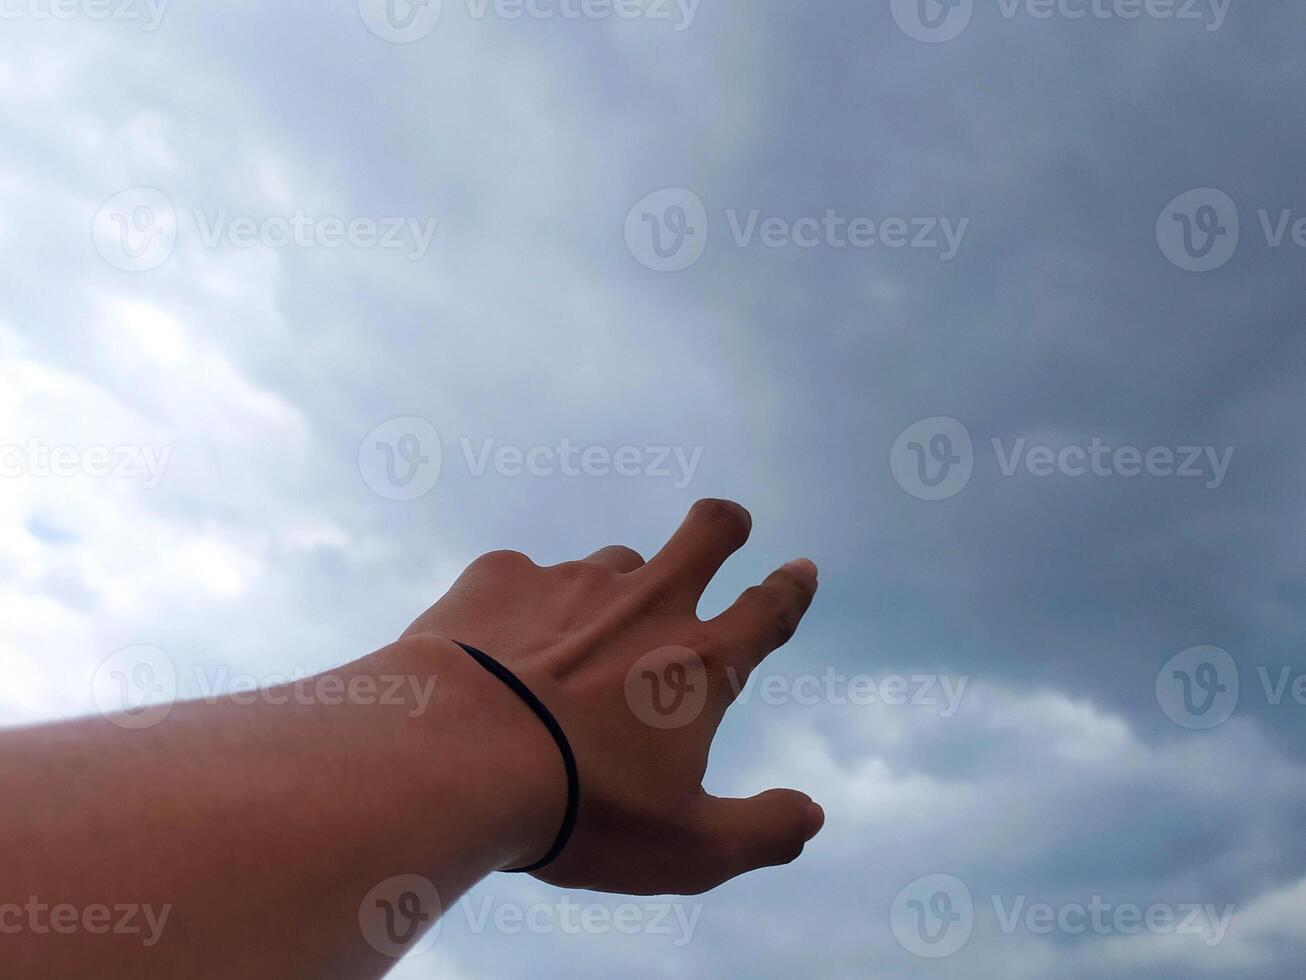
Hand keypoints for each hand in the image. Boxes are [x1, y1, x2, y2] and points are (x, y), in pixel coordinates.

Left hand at [403, 499, 824, 895]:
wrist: (452, 758)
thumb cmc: (578, 808)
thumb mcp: (685, 848)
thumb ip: (760, 832)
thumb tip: (812, 815)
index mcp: (699, 663)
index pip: (767, 612)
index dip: (791, 589)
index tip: (800, 568)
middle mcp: (644, 605)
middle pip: (706, 534)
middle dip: (725, 525)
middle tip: (727, 527)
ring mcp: (570, 583)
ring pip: (614, 562)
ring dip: (617, 587)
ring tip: (585, 638)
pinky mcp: (500, 578)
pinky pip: (526, 577)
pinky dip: (524, 607)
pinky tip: (498, 647)